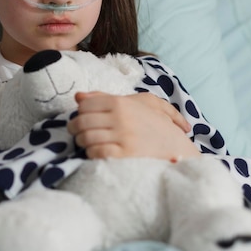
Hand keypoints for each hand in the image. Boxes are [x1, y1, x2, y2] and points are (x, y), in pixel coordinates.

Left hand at [67, 91, 200, 160]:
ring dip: (82, 142)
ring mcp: (123, 136)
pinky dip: (91, 153)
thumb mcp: (132, 104)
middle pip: (82, 121)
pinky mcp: (125, 154)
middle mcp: (120, 117)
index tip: (81, 120)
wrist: (174, 145)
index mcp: (120, 102)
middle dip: (75, 129)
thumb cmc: (150, 122)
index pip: (85, 105)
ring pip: (86, 138)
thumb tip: (78, 96)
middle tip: (77, 134)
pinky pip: (96, 152)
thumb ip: (103, 98)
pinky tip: (97, 152)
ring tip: (87, 143)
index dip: (79, 113)